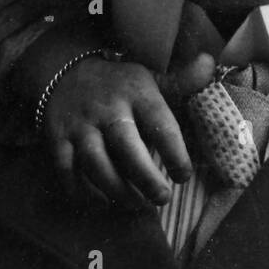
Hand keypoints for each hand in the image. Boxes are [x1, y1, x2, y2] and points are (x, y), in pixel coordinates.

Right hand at [44, 53, 214, 209]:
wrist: (65, 72)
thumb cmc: (119, 84)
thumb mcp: (151, 79)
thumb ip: (182, 80)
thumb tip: (210, 62)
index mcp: (137, 94)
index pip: (160, 123)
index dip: (174, 153)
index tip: (183, 175)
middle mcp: (108, 109)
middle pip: (127, 148)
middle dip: (146, 177)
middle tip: (163, 199)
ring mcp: (81, 126)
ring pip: (96, 163)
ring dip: (117, 190)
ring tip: (138, 205)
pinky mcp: (58, 141)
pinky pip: (68, 172)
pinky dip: (84, 192)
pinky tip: (104, 203)